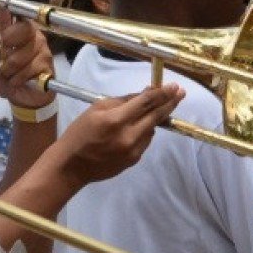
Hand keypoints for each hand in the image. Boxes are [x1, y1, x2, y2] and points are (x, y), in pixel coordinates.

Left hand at [0, 0, 57, 111]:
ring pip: (21, 54)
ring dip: (8, 69)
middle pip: (21, 28)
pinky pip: (27, 70)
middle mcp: (29, 31)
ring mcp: (41, 46)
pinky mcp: (47, 63)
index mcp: (13, 25)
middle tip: (0, 58)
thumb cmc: (6, 74)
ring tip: (7, 74)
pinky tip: (17, 81)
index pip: (9, 2)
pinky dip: (17, 79)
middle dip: (7, 45)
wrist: (23, 96)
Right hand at [55, 85, 184, 184]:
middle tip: (181, 93)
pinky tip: (136, 128)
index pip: (145, 103)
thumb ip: (123, 101)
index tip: (174, 86)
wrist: (72, 166)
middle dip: (170, 103)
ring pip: (152, 129)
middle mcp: (129, 136)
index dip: (162, 93)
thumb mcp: (96, 109)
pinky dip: (144, 131)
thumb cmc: (80, 133)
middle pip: (156, 116)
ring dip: (154, 118)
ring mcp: (133, 150)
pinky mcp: (134, 160)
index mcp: (116, 120)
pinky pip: (145, 141)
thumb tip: (145, 94)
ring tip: (153, 110)